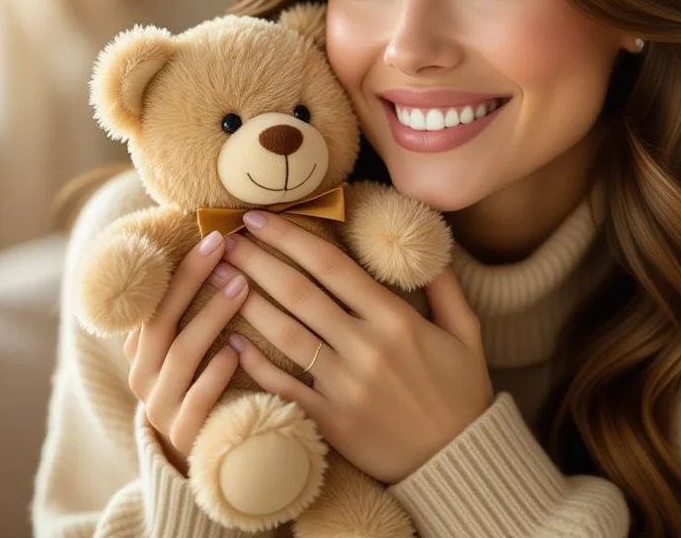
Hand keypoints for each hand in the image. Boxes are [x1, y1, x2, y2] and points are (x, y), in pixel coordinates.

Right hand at [122, 229, 248, 475]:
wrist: (208, 460)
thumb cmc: (208, 388)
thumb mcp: (191, 349)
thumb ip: (192, 311)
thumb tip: (222, 249)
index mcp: (142, 350)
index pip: (152, 300)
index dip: (180, 267)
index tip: (212, 236)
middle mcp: (143, 376)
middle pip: (162, 318)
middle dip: (191, 279)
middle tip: (223, 247)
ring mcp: (161, 407)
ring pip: (181, 353)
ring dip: (211, 316)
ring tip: (242, 286)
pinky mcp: (184, 435)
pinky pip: (197, 399)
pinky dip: (215, 372)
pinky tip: (236, 349)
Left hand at [210, 212, 493, 484]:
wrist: (459, 463)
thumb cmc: (461, 394)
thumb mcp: (465, 332)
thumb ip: (444, 284)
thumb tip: (429, 239)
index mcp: (396, 320)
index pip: (332, 266)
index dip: (291, 237)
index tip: (260, 218)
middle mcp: (366, 348)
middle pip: (299, 293)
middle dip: (257, 260)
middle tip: (224, 237)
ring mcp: (345, 386)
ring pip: (285, 334)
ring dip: (245, 301)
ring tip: (214, 276)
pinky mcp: (331, 421)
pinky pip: (285, 386)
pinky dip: (255, 363)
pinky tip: (229, 340)